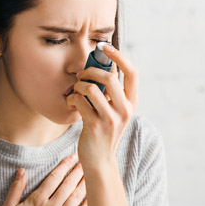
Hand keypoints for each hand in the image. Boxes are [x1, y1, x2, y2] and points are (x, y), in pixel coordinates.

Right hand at [0, 155, 88, 205]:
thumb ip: (15, 189)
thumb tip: (22, 171)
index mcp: (37, 200)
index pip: (54, 178)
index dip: (64, 166)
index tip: (72, 157)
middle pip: (68, 185)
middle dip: (77, 172)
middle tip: (87, 161)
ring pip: (76, 198)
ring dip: (85, 185)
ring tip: (92, 175)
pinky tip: (93, 199)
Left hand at [65, 45, 138, 169]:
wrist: (99, 159)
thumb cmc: (102, 129)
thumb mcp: (112, 109)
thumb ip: (110, 91)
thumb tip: (100, 64)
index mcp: (132, 102)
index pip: (133, 72)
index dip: (119, 56)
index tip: (104, 46)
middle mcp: (125, 110)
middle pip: (109, 77)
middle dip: (90, 71)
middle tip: (81, 75)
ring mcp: (111, 118)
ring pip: (92, 88)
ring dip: (78, 85)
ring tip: (75, 91)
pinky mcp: (96, 125)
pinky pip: (80, 101)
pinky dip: (72, 99)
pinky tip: (71, 104)